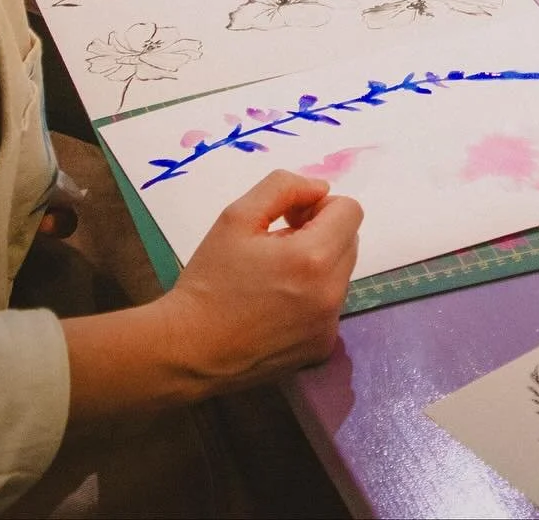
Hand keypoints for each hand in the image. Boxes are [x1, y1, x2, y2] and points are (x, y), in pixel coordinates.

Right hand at [156, 172, 361, 393]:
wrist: (188, 351)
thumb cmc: (210, 280)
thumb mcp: (237, 216)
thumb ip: (283, 187)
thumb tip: (320, 189)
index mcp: (314, 258)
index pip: (350, 211)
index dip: (319, 207)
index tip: (288, 220)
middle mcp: (331, 294)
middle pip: (349, 241)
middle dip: (320, 233)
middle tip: (277, 245)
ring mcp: (328, 326)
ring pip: (340, 274)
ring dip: (317, 265)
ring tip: (272, 278)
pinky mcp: (320, 348)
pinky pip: (329, 307)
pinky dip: (311, 298)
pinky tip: (275, 307)